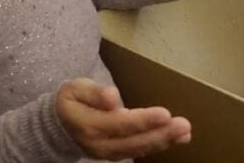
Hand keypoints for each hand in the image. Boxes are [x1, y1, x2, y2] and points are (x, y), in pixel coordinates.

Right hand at [56, 78, 190, 159]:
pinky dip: (157, 145)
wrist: (58, 124)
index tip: (165, 114)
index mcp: (87, 124)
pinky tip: (176, 138)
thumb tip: (112, 98)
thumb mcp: (76, 88)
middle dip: (160, 134)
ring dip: (163, 141)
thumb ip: (94, 93)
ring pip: (138, 149)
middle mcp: (98, 144)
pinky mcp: (115, 155)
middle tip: (184, 126)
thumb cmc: (71, 99)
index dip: (143, 121)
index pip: (119, 124)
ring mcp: (107, 153)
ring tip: (185, 133)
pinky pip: (137, 151)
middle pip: (133, 141)